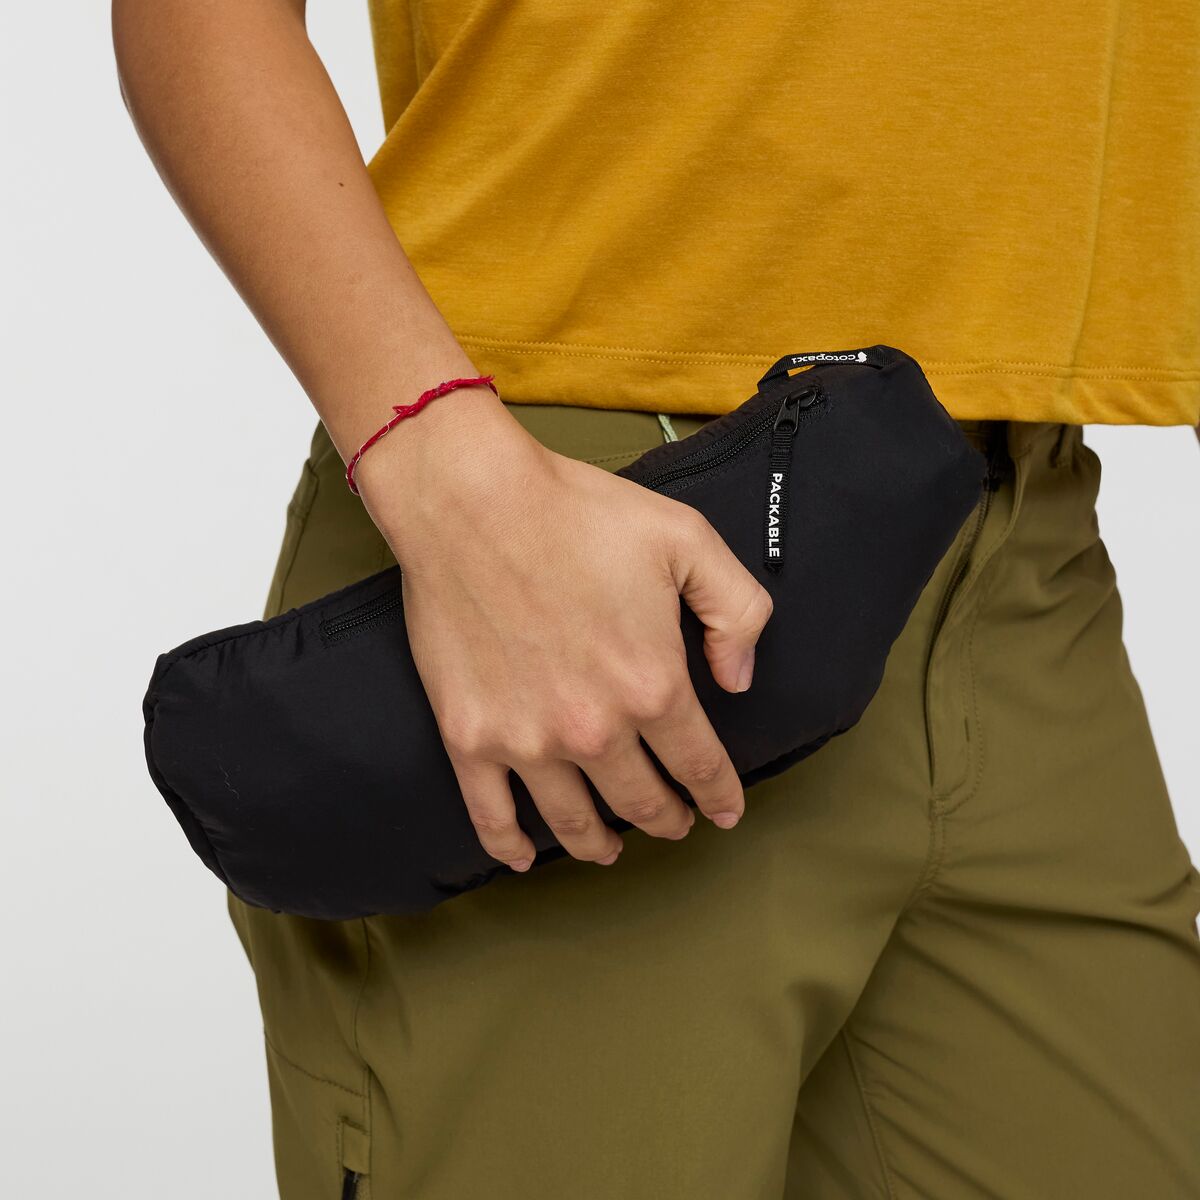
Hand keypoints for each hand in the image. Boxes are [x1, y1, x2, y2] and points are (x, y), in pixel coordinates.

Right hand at [355, 391, 772, 871]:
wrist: (471, 502)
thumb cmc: (578, 513)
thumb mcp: (688, 540)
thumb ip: (738, 611)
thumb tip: (739, 679)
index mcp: (652, 684)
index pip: (699, 763)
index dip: (720, 794)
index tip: (726, 810)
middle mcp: (594, 728)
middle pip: (642, 801)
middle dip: (666, 820)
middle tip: (674, 824)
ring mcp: (526, 740)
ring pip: (574, 823)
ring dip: (601, 844)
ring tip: (613, 849)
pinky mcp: (470, 737)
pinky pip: (491, 815)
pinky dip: (510, 846)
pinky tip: (525, 856)